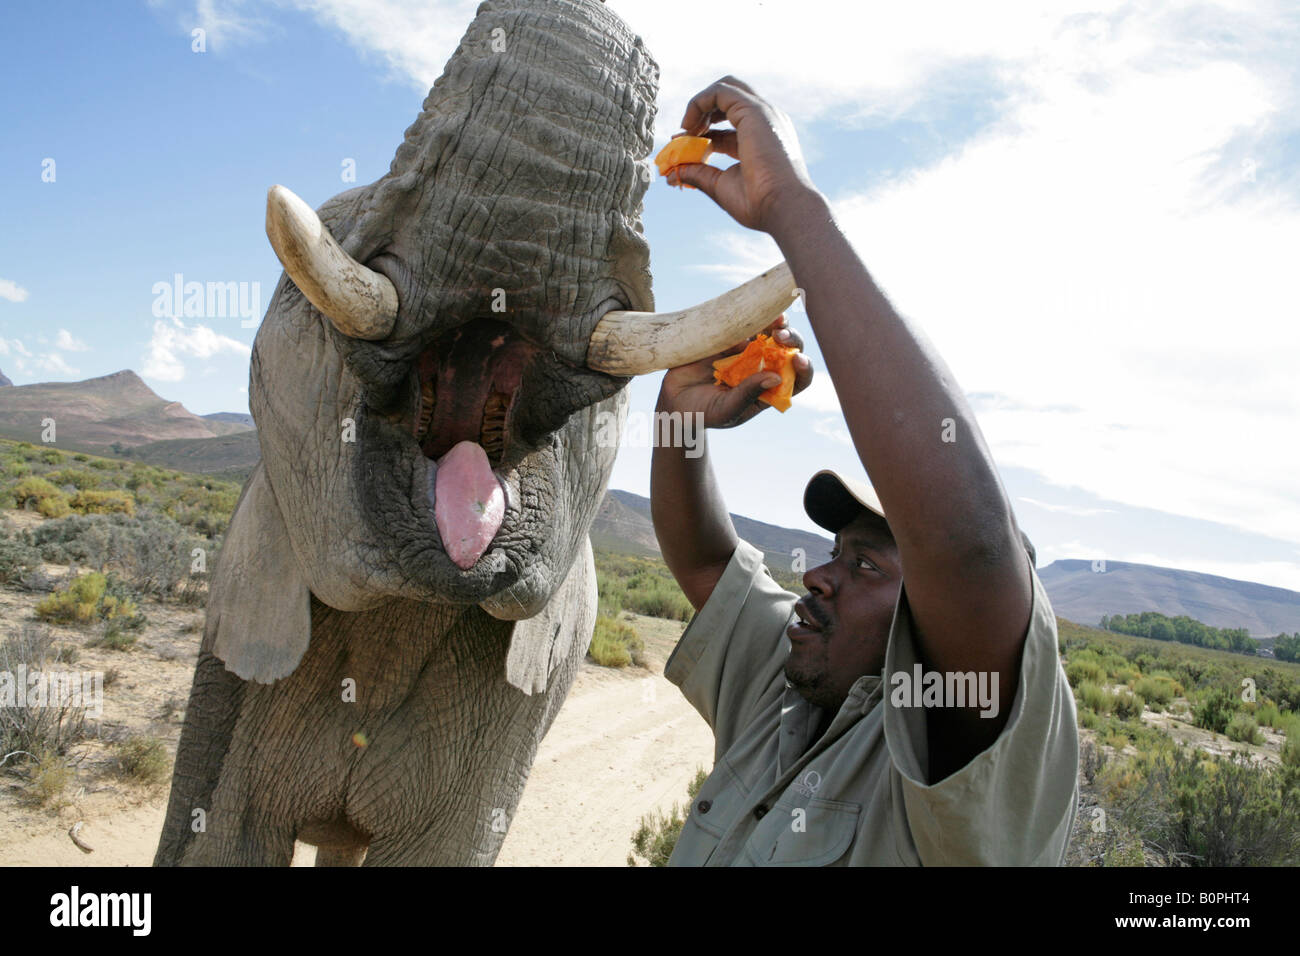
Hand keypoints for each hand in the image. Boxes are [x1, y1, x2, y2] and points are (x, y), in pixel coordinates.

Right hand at [658, 315, 812, 427]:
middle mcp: (764, 367)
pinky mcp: (731, 338)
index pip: (797, 380)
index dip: (803, 369)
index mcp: (769, 389)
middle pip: (789, 350)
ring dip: (778, 323)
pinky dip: (754, 315)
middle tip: (782, 337)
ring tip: (776, 320)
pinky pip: (746, 323)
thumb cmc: (703, 412)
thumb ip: (748, 395)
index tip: (799, 360)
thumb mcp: (726, 409)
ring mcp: (748, 351)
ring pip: (772, 332)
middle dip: (792, 340)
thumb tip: (776, 378)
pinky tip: (756, 310)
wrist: (674, 399)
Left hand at [667, 76, 820, 232]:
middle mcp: (764, 121)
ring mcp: (761, 113)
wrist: (783, 207)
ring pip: (724, 88)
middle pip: (729, 98)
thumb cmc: (759, 204)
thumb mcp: (720, 186)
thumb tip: (673, 174)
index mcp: (761, 139)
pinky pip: (720, 91)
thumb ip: (698, 174)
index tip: (680, 145)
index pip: (726, 127)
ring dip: (698, 106)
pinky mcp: (753, 110)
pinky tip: (690, 126)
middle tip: (684, 133)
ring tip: (685, 130)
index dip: (700, 133)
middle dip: (702, 111)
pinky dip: (699, 103)